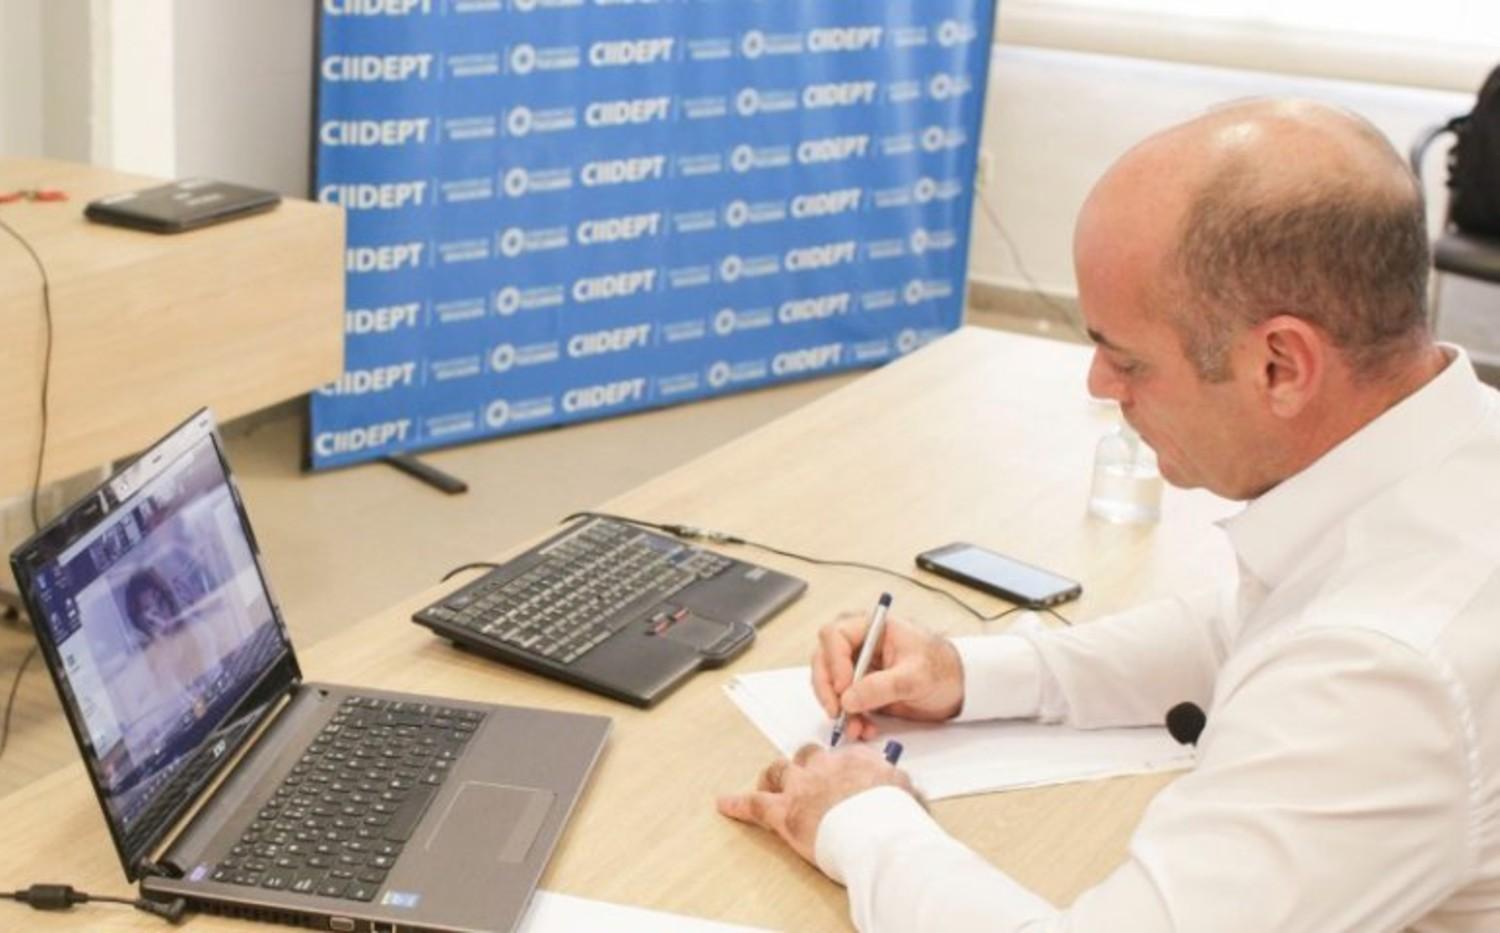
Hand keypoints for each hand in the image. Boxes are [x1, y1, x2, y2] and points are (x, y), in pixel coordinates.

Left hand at [716, 744, 917, 864]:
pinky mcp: (783, 812)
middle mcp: (824, 767)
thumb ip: (896, 785)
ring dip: (772, 779)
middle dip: (803, 767)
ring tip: (767, 786)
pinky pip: (754, 804)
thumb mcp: (904, 791)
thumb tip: (902, 790)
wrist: (876, 831)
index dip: (837, 766)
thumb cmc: (892, 816)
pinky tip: (725, 803)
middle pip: (806, 756)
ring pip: (777, 771)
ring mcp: (800, 787)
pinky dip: (737, 803)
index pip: (841, 754)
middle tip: (803, 780)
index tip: (839, 773)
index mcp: (854, 759)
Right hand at [811, 611, 964, 742]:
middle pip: (824, 660)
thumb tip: (848, 700)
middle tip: (838, 713)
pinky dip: (850, 718)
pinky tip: (864, 729)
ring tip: (856, 729)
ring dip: (839, 709)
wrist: (957, 687)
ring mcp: (859, 666)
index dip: (834, 662)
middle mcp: (860, 644)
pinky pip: (844, 703)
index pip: (835, 635)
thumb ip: (881, 686)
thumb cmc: (942, 669)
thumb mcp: (916, 677)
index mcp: (873, 627)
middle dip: (828, 690)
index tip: (843, 688)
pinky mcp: (862, 688)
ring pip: (830, 685)